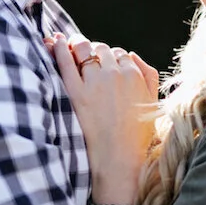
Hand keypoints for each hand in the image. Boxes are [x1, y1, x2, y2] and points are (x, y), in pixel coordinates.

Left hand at [48, 34, 159, 198]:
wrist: (118, 162)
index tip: (102, 65)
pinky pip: (65, 61)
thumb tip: (132, 55)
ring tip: (68, 46)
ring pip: (84, 49)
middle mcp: (115, 74)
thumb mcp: (152, 103)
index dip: (109, 58)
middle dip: (94, 52)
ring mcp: (94, 82)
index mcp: (135, 76)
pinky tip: (53, 42)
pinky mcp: (75, 93)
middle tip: (86, 59)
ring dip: (77, 45)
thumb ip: (148, 76)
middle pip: (102, 49)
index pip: (120, 53)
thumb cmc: (136, 137)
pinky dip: (58, 48)